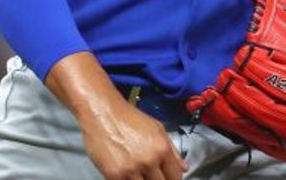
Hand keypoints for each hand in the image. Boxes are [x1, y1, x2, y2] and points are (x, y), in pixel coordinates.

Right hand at [45, 52, 185, 179]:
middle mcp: (148, 161)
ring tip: (140, 173)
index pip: (175, 176)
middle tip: (152, 175)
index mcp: (161, 149)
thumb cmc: (128, 117)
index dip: (174, 178)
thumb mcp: (157, 128)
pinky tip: (127, 174)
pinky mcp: (113, 175)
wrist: (103, 113)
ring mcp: (131, 170)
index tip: (169, 178)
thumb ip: (172, 150)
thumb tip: (183, 166)